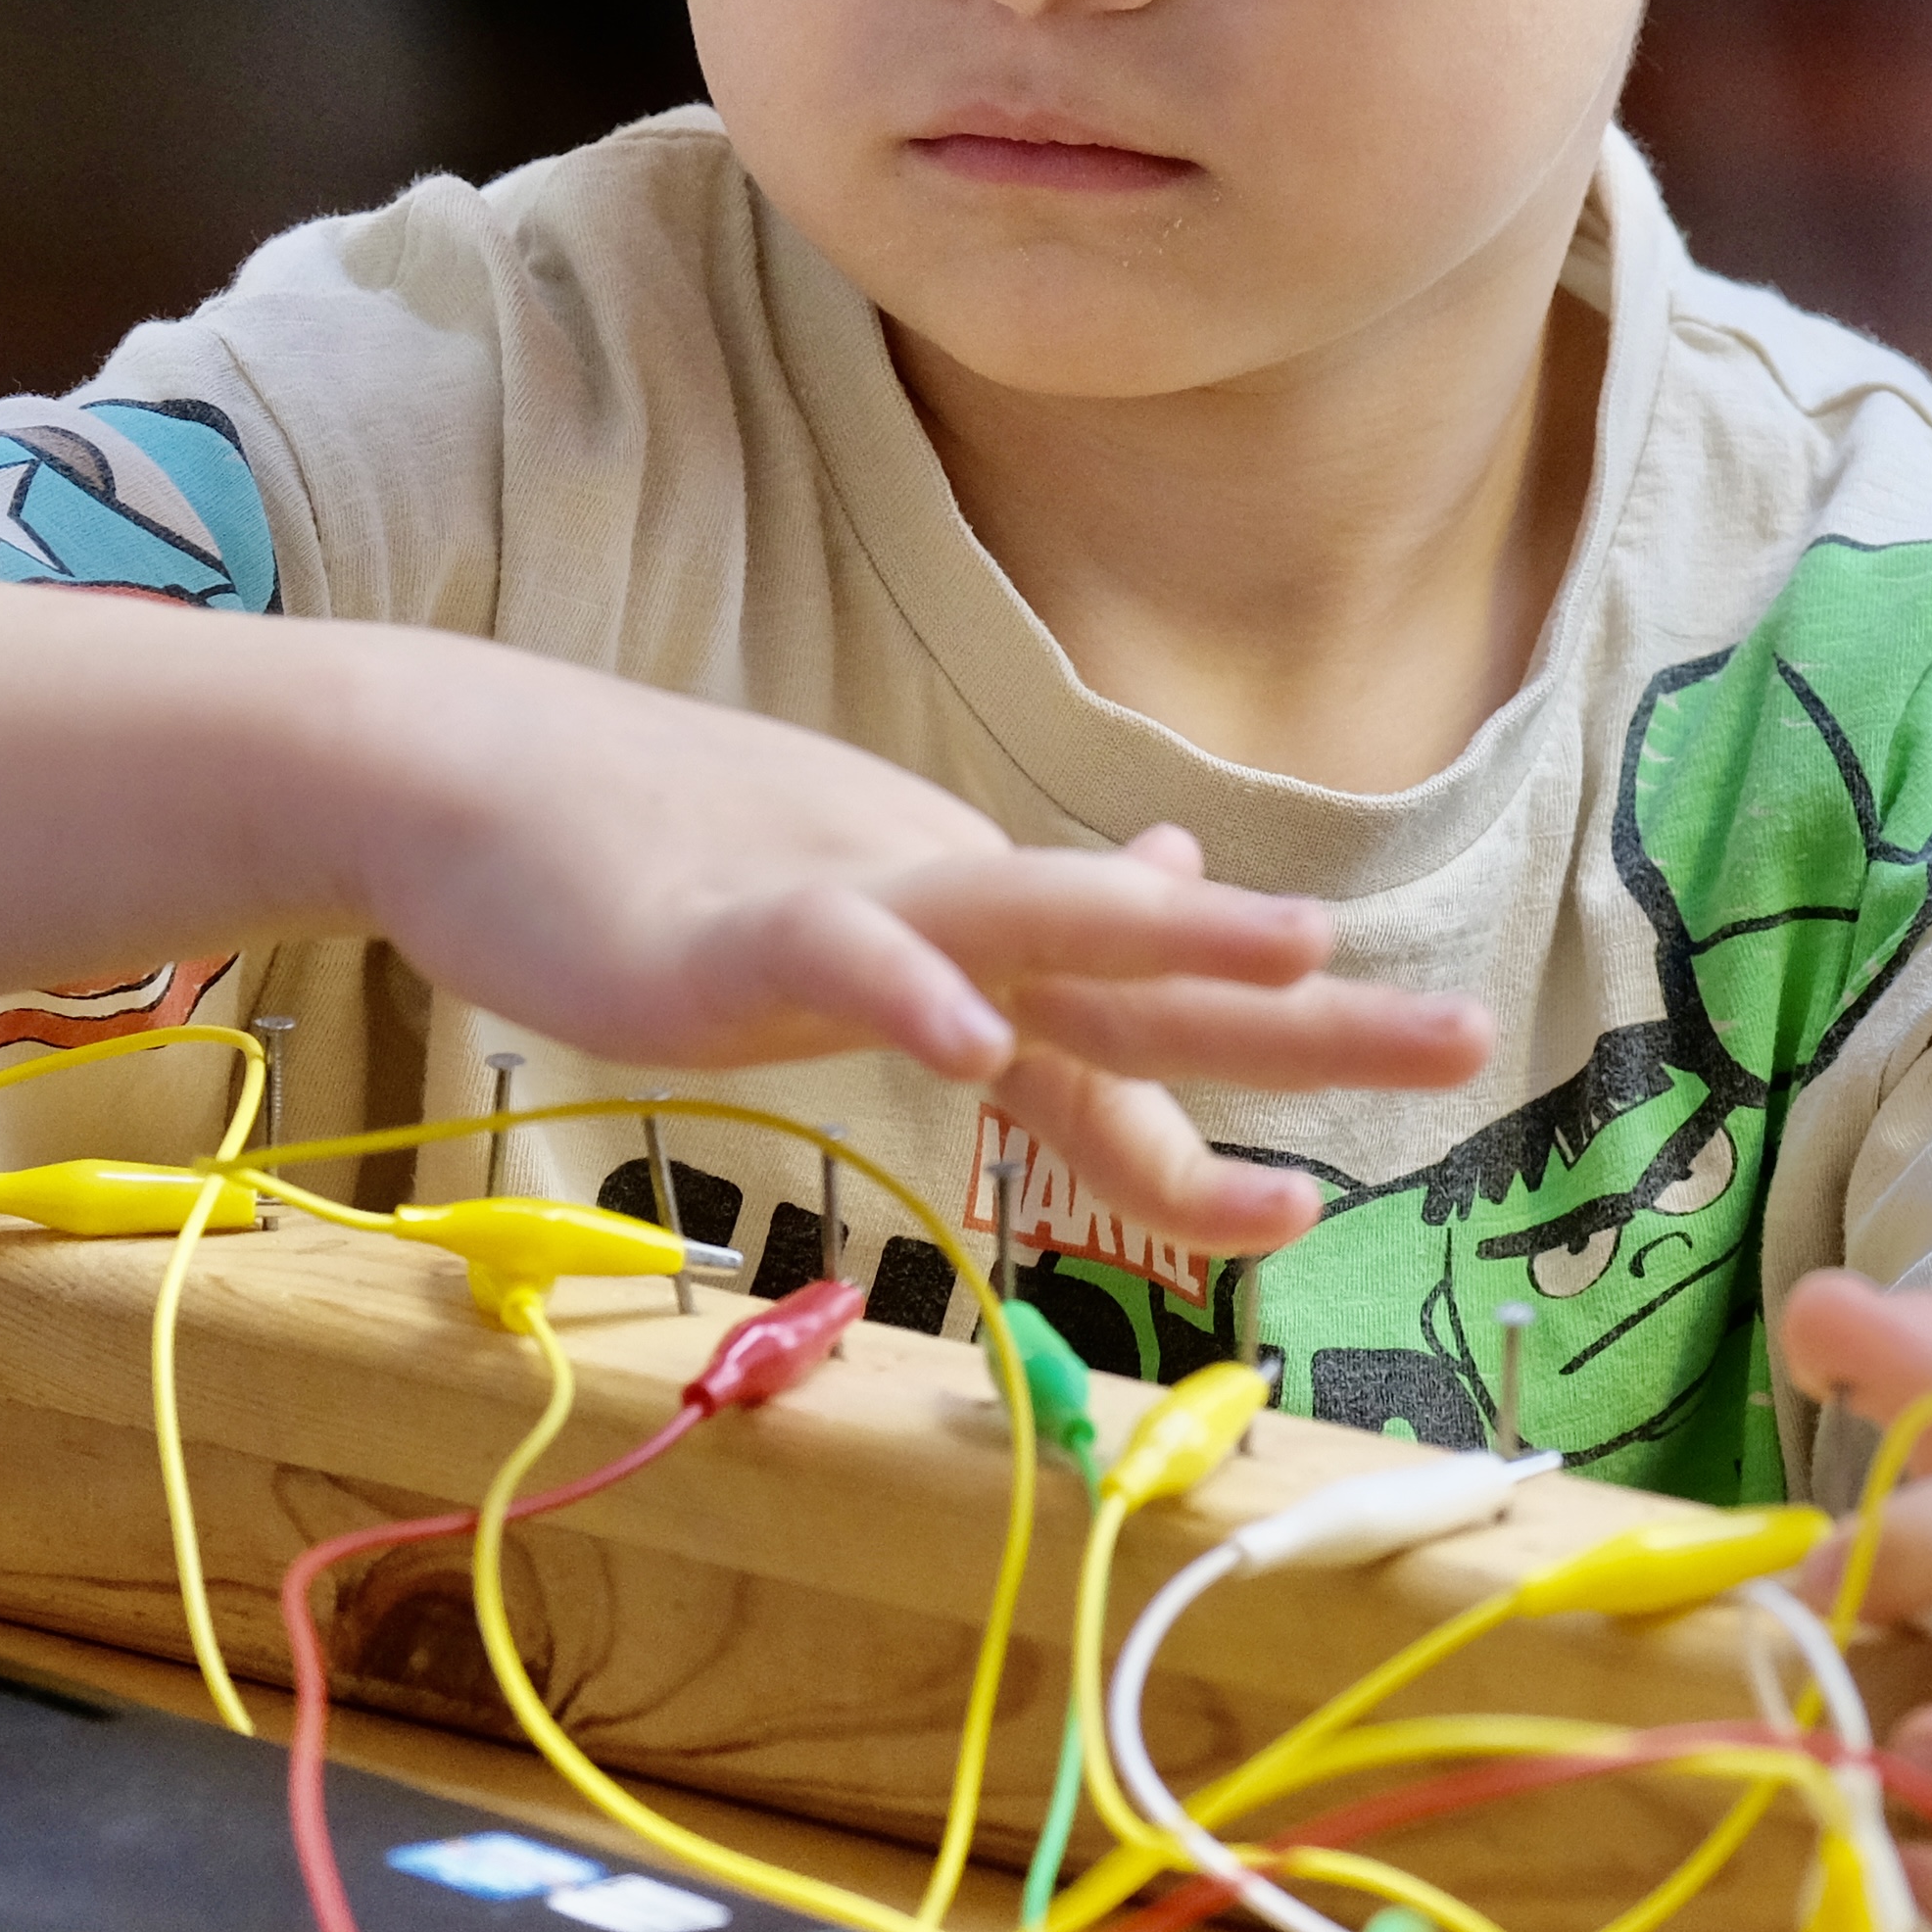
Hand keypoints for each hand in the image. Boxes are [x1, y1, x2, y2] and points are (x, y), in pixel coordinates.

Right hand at [343, 639, 1486, 1256]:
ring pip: (1029, 917)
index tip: (1364, 1154)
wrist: (468, 777)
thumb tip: (1166, 866)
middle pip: (1146, 968)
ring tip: (1293, 945)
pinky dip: (908, 992)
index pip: (1135, 1028)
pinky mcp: (726, 930)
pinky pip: (834, 955)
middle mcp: (938, 901)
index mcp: (969, 924)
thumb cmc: (651, 854)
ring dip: (1166, 935)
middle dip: (1306, 1009)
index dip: (1254, 1086)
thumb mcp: (854, 894)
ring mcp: (841, 906)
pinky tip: (967, 1036)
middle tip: (1463, 1039)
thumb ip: (1005, 925)